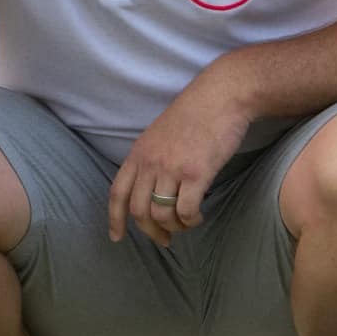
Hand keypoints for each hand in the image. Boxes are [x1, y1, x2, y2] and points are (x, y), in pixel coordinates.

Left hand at [109, 68, 254, 246]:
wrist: (221, 96)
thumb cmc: (196, 113)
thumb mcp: (159, 133)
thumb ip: (151, 158)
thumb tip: (151, 187)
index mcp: (138, 153)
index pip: (117, 192)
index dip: (114, 219)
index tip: (117, 237)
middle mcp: (150, 163)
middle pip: (138, 211)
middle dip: (150, 231)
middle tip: (164, 239)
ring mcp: (172, 169)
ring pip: (161, 214)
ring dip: (174, 227)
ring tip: (186, 223)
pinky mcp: (196, 174)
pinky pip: (186, 211)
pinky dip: (191, 220)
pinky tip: (198, 216)